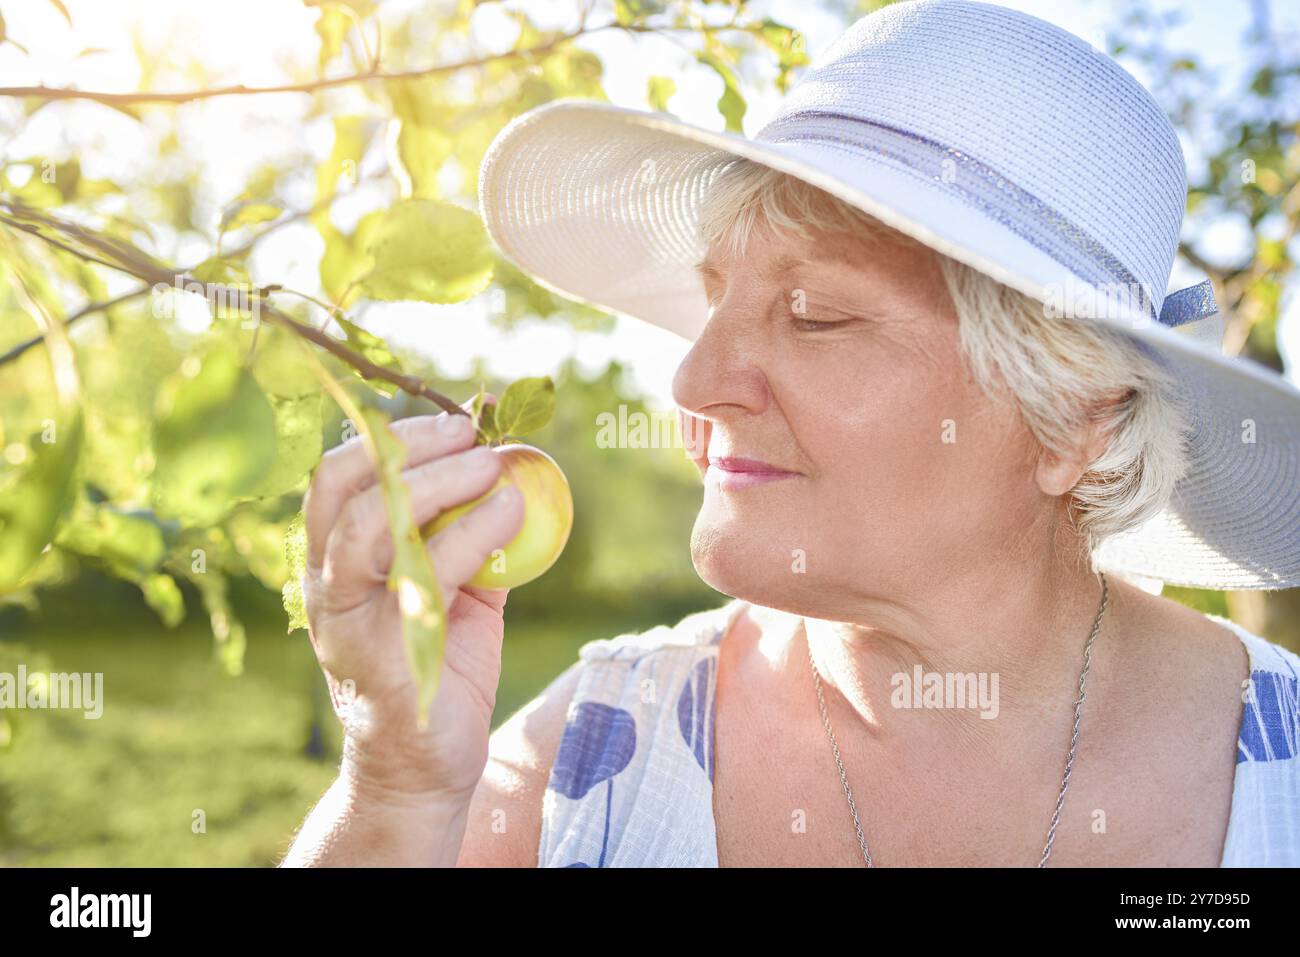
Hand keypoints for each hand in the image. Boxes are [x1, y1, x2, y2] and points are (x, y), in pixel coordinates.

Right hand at [300, 398, 525, 802]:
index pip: (340, 474)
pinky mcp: (380, 653)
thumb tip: (515, 468)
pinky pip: (423, 574)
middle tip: (474, 434)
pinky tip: (513, 512)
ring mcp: (344, 619)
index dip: (395, 434)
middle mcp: (324, 583)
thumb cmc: (442, 669)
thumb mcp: (460, 590)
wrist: (425, 770)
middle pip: (341, 484)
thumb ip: (474, 534)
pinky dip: (473, 531)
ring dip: (438, 482)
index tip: (458, 419)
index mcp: (335, 559)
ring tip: (494, 467)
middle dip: (410, 446)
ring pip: (369, 521)